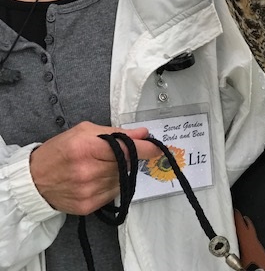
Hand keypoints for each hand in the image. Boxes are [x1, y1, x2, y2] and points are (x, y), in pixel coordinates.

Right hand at [29, 121, 158, 214]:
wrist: (33, 180)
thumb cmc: (60, 151)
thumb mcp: (84, 132)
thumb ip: (115, 132)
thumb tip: (143, 133)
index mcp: (86, 148)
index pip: (125, 149)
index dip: (145, 148)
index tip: (156, 148)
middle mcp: (88, 171)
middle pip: (126, 164)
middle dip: (128, 157)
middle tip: (116, 154)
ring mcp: (88, 191)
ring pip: (122, 179)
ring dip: (119, 172)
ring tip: (100, 166)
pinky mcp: (88, 206)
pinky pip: (113, 193)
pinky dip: (111, 184)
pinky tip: (97, 179)